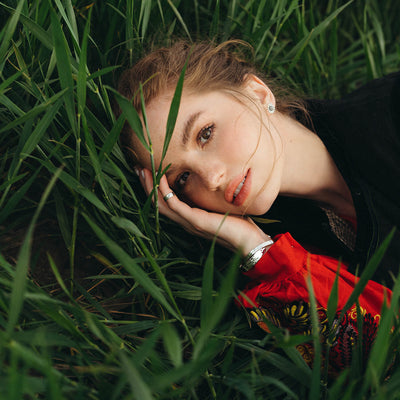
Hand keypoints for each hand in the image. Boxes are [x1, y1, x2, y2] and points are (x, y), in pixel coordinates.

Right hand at [139, 168, 271, 255]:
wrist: (250, 243)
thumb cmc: (239, 226)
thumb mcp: (220, 208)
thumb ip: (210, 200)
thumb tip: (210, 184)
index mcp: (190, 218)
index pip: (166, 203)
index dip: (155, 188)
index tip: (148, 171)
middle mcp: (185, 221)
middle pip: (158, 204)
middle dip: (147, 186)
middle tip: (138, 169)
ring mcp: (189, 222)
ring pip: (162, 204)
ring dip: (151, 187)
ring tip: (143, 171)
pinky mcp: (196, 221)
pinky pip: (175, 205)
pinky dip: (165, 192)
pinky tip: (161, 179)